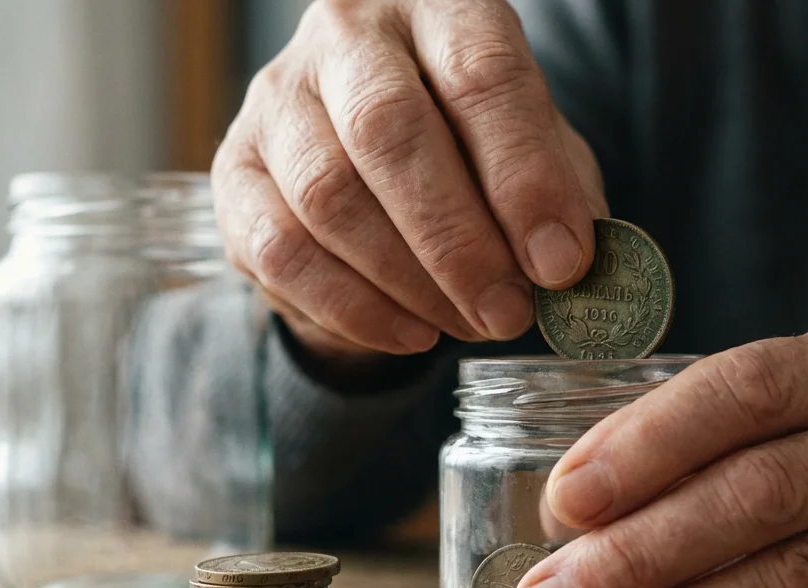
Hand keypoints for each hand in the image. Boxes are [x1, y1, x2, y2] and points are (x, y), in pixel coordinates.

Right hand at [211, 0, 607, 366]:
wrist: (368, 154)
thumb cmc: (469, 145)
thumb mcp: (533, 148)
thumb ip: (559, 194)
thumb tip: (574, 270)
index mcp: (437, 6)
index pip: (481, 75)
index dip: (524, 177)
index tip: (561, 263)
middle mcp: (346, 36)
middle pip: (388, 131)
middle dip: (457, 241)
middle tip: (508, 313)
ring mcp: (277, 101)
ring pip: (327, 196)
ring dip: (408, 281)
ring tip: (468, 324)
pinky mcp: (233, 170)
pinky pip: (280, 250)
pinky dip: (352, 307)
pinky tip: (410, 333)